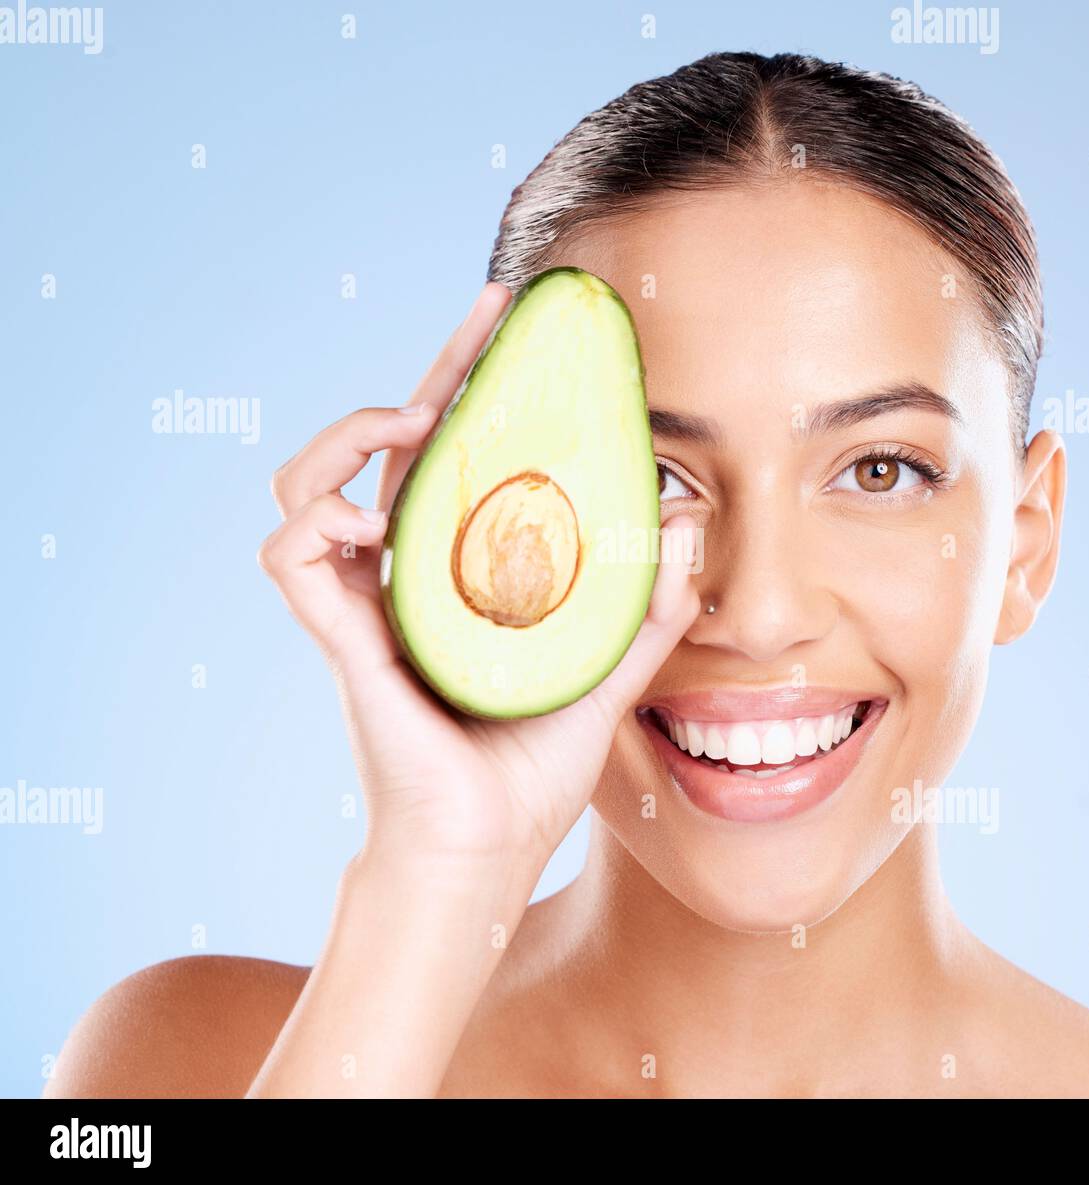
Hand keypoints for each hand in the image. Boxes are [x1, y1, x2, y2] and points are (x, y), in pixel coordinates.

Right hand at [257, 282, 699, 878]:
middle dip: (431, 367)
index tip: (513, 321)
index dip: (476, 382)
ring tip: (412, 426)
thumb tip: (686, 519)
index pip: (456, 457)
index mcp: (458, 575)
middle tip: (486, 317)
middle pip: (390, 446)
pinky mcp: (341, 639)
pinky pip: (290, 555)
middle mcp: (404, 577)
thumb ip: (650, 607)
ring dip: (348, 437)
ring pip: (306, 485)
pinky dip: (314, 519)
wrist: (486, 850)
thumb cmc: (532, 770)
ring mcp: (366, 604)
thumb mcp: (608, 672)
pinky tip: (372, 521)